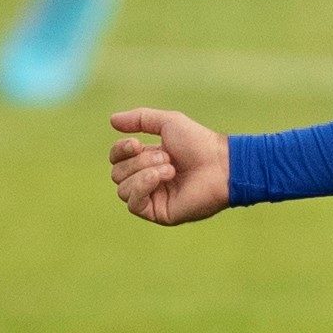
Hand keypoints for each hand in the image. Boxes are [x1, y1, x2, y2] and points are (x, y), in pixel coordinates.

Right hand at [108, 108, 231, 225]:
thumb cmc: (198, 143)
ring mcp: (152, 198)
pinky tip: (161, 177)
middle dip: (139, 161)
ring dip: (144, 173)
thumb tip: (111, 120)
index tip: (136, 143)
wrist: (220, 164)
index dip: (120, 150)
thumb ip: (140, 119)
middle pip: (117, 173)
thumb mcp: (167, 123)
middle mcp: (147, 180)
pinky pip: (133, 204)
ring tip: (171, 168)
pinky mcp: (158, 213)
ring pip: (122, 189)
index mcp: (147, 160)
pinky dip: (143, 187)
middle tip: (167, 157)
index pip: (116, 159)